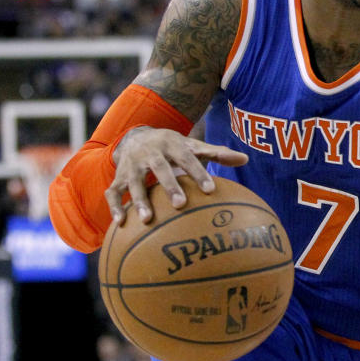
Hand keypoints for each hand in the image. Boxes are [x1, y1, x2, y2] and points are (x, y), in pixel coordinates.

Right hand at [106, 126, 247, 223]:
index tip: (210, 190)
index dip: (198, 173)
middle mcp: (149, 153)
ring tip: (147, 220)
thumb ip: (217, 153)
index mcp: (171, 144)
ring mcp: (131, 166)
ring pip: (134, 182)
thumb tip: (246, 158)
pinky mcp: (118, 178)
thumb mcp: (192, 147)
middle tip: (180, 205)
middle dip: (169, 185)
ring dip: (139, 200)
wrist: (136, 135)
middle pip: (159, 168)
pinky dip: (115, 207)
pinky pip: (113, 193)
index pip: (187, 158)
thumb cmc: (173, 148)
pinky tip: (121, 224)